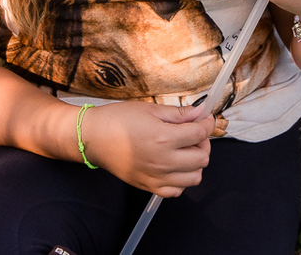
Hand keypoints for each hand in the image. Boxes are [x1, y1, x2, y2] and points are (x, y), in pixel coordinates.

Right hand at [81, 102, 213, 196]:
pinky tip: (173, 165)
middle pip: (203, 158)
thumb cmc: (118, 120)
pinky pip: (176, 191)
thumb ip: (179, 114)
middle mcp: (163, 161)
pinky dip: (181, 179)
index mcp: (164, 138)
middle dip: (203, 143)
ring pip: (194, 178)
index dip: (207, 123)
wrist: (93, 138)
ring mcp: (156, 177)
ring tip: (184, 150)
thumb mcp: (151, 109)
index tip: (205, 118)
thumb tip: (201, 112)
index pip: (201, 134)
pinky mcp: (148, 187)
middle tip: (193, 133)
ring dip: (195, 163)